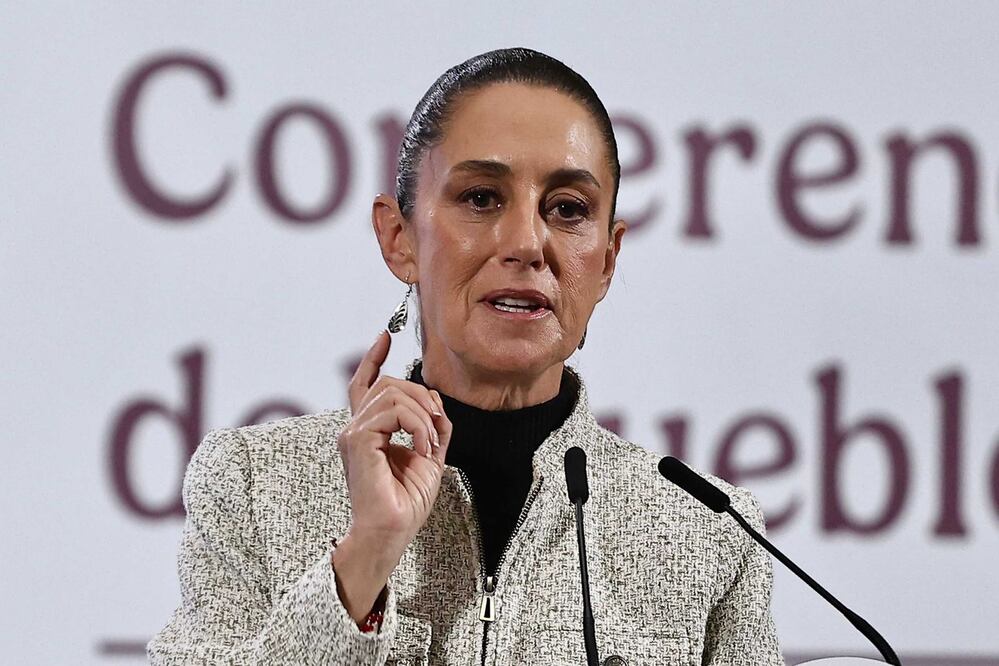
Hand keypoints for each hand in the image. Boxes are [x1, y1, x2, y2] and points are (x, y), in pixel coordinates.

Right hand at [332, 330, 452, 621]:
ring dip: (421, 414)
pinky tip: (422, 448)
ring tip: (429, 442)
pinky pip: (392, 411)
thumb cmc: (405, 502)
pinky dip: (416, 425)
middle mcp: (355, 429)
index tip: (385, 335)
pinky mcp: (357, 440)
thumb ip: (431, 426)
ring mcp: (353, 433)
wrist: (391, 531)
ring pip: (391, 392)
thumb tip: (436, 402)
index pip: (366, 384)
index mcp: (369, 431)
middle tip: (435, 425)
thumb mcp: (429, 456)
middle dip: (420, 394)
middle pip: (387, 383)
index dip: (374, 357)